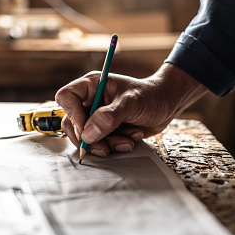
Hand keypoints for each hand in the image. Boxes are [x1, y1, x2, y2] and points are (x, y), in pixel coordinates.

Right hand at [55, 63, 207, 157]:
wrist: (167, 104)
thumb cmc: (151, 96)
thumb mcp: (132, 103)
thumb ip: (110, 117)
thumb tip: (88, 134)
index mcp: (91, 86)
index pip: (66, 98)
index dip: (73, 115)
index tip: (88, 130)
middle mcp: (90, 101)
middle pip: (71, 123)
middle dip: (89, 139)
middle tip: (105, 148)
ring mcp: (96, 117)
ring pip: (85, 138)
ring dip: (105, 144)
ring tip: (127, 140)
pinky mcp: (104, 131)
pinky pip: (99, 144)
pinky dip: (114, 146)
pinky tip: (130, 139)